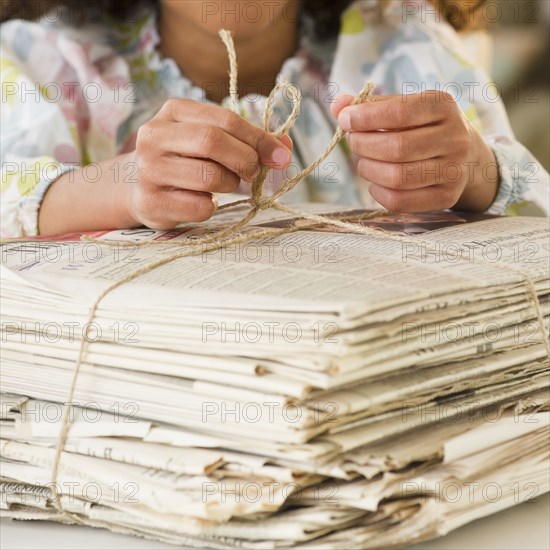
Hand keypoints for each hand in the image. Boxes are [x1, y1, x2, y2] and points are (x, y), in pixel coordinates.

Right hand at [128, 99, 292, 229]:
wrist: (134, 186)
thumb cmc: (183, 159)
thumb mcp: (208, 138)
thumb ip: (246, 139)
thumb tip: (284, 148)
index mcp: (173, 112)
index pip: (225, 119)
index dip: (259, 138)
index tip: (280, 155)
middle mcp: (154, 136)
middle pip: (213, 142)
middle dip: (245, 160)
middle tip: (254, 173)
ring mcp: (149, 170)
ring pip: (210, 177)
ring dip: (229, 184)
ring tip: (222, 184)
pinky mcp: (151, 202)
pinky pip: (201, 207)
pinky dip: (212, 206)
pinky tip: (202, 199)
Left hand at [331, 91, 498, 212]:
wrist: (465, 157)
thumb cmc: (423, 128)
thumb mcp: (403, 108)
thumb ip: (370, 105)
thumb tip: (337, 106)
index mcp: (443, 106)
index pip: (400, 111)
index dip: (366, 117)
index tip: (345, 120)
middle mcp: (454, 138)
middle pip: (397, 147)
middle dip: (364, 146)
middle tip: (354, 143)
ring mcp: (453, 170)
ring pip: (397, 177)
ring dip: (368, 170)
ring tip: (364, 162)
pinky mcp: (446, 197)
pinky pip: (400, 201)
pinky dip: (378, 192)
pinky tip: (375, 182)